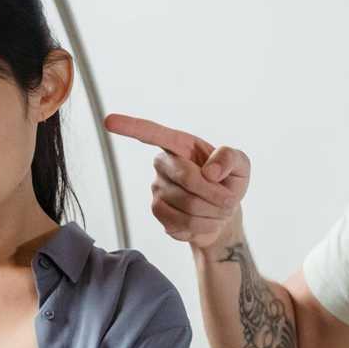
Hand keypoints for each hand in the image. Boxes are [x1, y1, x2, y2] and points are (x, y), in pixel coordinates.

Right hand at [104, 113, 249, 248]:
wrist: (224, 214)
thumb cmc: (229, 182)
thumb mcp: (241, 165)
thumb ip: (230, 158)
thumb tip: (211, 171)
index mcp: (180, 145)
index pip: (153, 133)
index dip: (131, 127)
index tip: (108, 121)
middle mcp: (162, 164)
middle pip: (188, 177)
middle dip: (217, 192)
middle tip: (230, 199)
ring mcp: (157, 189)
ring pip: (189, 205)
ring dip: (214, 212)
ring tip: (218, 210)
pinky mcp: (159, 213)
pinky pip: (183, 223)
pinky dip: (205, 226)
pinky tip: (206, 220)